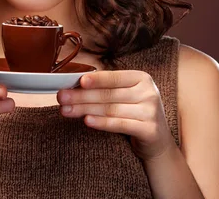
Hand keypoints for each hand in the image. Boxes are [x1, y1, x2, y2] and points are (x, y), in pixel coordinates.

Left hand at [57, 70, 175, 160]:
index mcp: (141, 78)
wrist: (157, 141)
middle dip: (82, 96)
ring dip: (85, 109)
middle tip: (61, 97)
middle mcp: (148, 92)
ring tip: (66, 110)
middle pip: (108, 94)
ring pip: (111, 109)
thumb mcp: (125, 96)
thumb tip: (75, 85)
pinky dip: (102, 123)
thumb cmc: (134, 113)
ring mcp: (151, 111)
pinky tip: (87, 121)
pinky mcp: (150, 130)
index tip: (77, 81)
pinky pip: (120, 124)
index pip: (113, 77)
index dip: (95, 79)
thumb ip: (106, 88)